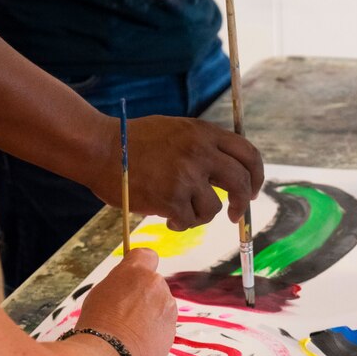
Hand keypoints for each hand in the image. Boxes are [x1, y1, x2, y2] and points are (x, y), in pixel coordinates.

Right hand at [74, 248, 176, 355]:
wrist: (108, 355)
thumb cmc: (98, 324)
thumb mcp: (100, 292)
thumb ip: (120, 283)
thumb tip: (126, 284)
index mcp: (137, 271)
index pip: (147, 255)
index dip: (140, 265)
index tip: (133, 275)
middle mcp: (157, 285)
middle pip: (154, 284)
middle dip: (143, 295)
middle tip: (124, 311)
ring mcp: (168, 308)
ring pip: (160, 306)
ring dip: (150, 314)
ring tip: (129, 330)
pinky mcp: (172, 330)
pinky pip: (163, 326)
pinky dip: (154, 332)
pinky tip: (137, 341)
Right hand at [88, 115, 263, 231]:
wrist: (100, 149)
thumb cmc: (133, 142)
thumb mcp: (176, 131)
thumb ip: (202, 146)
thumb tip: (227, 174)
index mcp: (203, 133)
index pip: (248, 153)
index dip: (256, 176)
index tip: (252, 190)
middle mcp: (200, 152)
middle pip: (240, 183)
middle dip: (242, 204)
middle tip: (234, 215)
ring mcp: (186, 176)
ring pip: (212, 208)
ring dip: (200, 215)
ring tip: (180, 211)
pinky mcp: (171, 199)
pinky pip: (189, 221)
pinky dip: (180, 224)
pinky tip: (167, 218)